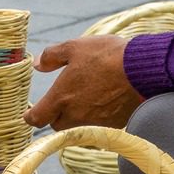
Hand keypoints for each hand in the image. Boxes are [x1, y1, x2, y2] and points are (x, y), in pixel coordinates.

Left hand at [25, 36, 140, 131]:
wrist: (142, 70)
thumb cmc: (107, 56)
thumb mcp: (74, 47)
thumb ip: (52, 56)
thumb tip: (37, 64)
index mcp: (61, 98)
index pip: (36, 119)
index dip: (31, 116)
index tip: (31, 112)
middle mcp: (75, 115)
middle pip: (57, 124)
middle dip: (56, 115)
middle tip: (63, 99)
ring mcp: (95, 122)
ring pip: (78, 126)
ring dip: (77, 117)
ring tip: (87, 98)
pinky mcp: (113, 125)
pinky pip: (98, 126)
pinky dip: (97, 117)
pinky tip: (105, 100)